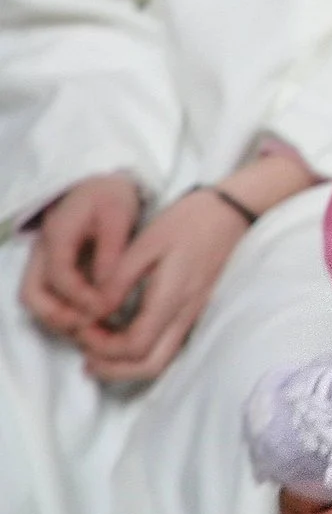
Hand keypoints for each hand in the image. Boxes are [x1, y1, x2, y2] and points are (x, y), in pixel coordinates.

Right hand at [20, 173, 141, 336]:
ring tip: (88, 329)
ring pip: (34, 298)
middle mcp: (42, 251)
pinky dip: (61, 311)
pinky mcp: (50, 268)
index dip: (78, 296)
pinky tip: (87, 319)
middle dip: (56, 316)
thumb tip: (107, 289)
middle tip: (87, 328)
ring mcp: (42, 261)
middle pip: (31, 294)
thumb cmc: (111, 196)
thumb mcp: (118, 215)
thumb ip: (112, 251)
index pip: (58, 274)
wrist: (101, 184)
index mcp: (58, 234)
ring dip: (56, 318)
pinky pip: (45, 296)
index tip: (103, 309)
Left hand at [76, 187, 250, 383]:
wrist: (231, 212)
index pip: (135, 346)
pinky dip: (140, 354)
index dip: (102, 347)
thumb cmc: (187, 222)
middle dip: (112, 369)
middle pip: (149, 367)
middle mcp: (185, 314)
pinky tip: (122, 337)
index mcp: (172, 297)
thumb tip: (95, 313)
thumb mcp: (145, 243)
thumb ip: (118, 281)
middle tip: (86, 355)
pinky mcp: (195, 312)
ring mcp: (193, 316)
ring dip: (125, 365)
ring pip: (160, 362)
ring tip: (97, 352)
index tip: (83, 328)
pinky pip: (167, 347)